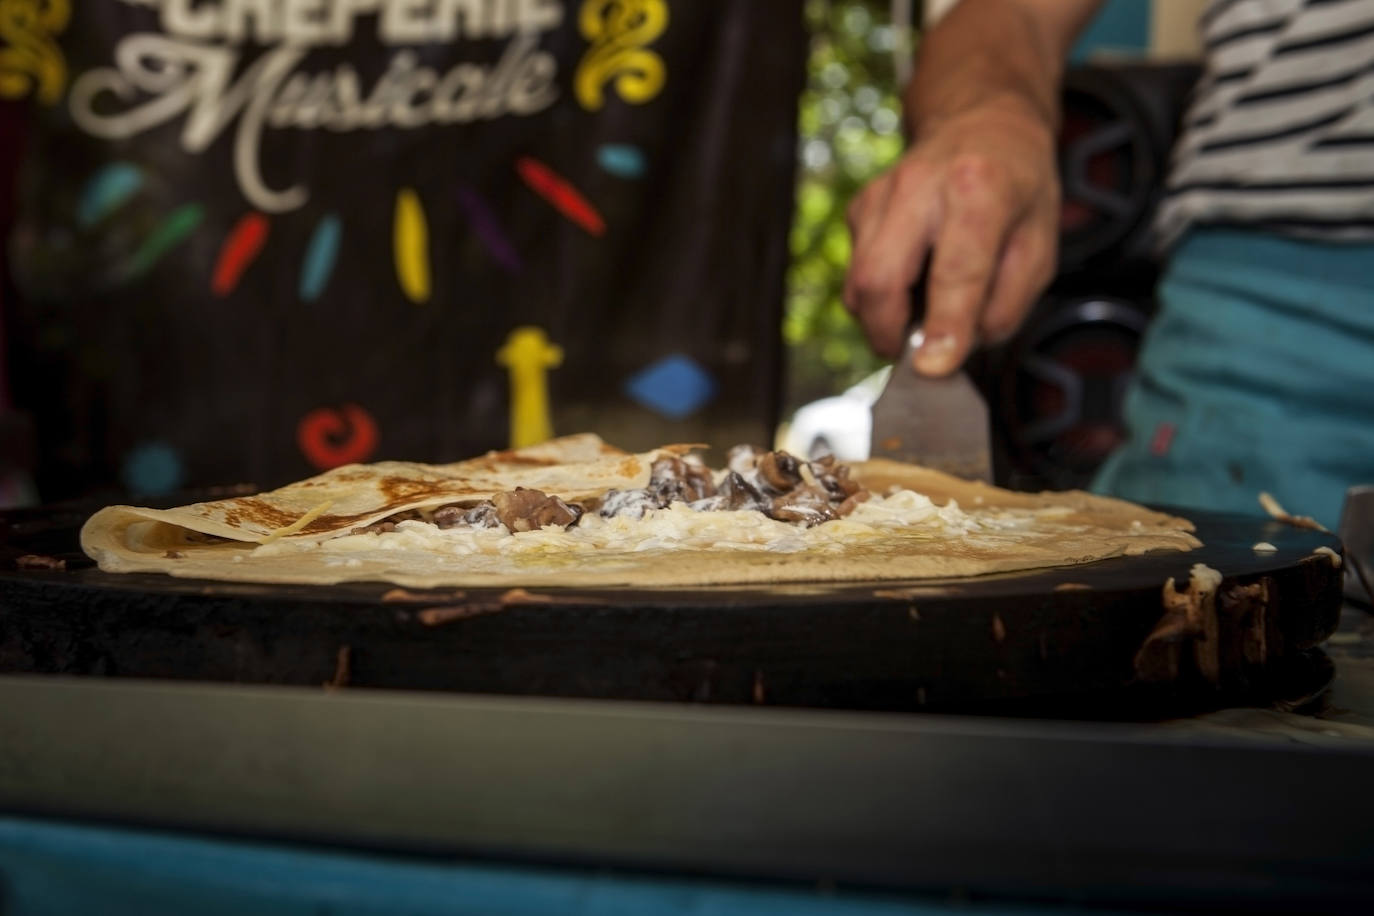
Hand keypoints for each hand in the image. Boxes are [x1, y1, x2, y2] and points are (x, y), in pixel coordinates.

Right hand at [844, 101, 1059, 375]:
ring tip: (921, 308)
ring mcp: (881, 194)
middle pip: (879, 277)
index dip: (945, 325)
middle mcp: (920, 185)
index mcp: (980, 187)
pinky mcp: (859, 206)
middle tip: (913, 353)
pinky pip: (857, 272)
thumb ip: (1006, 303)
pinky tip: (911, 278)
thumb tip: (955, 349)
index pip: (956, 269)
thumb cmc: (1018, 190)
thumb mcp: (1041, 246)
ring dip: (882, 317)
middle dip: (887, 331)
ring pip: (858, 282)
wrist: (983, 124)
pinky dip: (879, 294)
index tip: (934, 368)